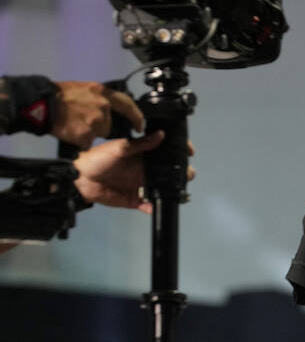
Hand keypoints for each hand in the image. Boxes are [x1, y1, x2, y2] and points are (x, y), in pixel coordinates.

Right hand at [52, 81, 145, 148]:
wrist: (40, 104)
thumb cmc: (57, 96)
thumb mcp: (83, 89)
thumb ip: (97, 98)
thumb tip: (106, 108)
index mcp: (102, 93)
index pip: (127, 104)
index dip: (136, 117)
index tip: (139, 126)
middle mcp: (102, 107)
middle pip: (108, 125)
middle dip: (97, 126)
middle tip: (79, 120)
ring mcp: (95, 121)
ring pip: (97, 134)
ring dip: (87, 133)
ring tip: (72, 124)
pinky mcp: (87, 134)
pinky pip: (86, 143)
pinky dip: (79, 141)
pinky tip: (69, 131)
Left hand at [72, 132, 195, 211]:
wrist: (79, 178)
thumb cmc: (98, 159)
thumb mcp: (120, 148)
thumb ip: (141, 144)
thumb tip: (162, 134)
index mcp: (143, 156)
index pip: (165, 152)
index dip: (178, 152)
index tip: (189, 152)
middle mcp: (145, 170)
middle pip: (169, 172)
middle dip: (182, 173)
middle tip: (187, 174)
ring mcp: (141, 185)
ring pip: (162, 189)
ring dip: (172, 190)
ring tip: (178, 190)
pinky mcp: (135, 200)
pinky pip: (148, 205)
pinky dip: (154, 207)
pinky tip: (157, 205)